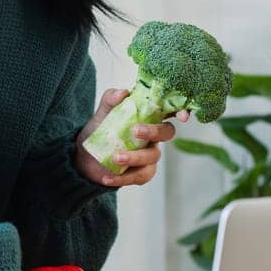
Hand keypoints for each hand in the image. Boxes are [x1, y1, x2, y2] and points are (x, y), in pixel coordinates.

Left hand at [72, 88, 188, 187]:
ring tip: (115, 158)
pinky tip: (106, 177)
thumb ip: (111, 99)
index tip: (183, 116)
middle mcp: (154, 136)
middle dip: (154, 131)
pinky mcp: (141, 173)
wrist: (87, 155)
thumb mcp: (103, 112)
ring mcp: (150, 155)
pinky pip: (139, 176)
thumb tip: (122, 93)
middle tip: (135, 130)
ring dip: (134, 157)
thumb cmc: (101, 129)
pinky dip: (122, 178)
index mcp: (149, 117)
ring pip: (152, 157)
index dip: (181, 112)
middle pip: (167, 133)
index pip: (170, 111)